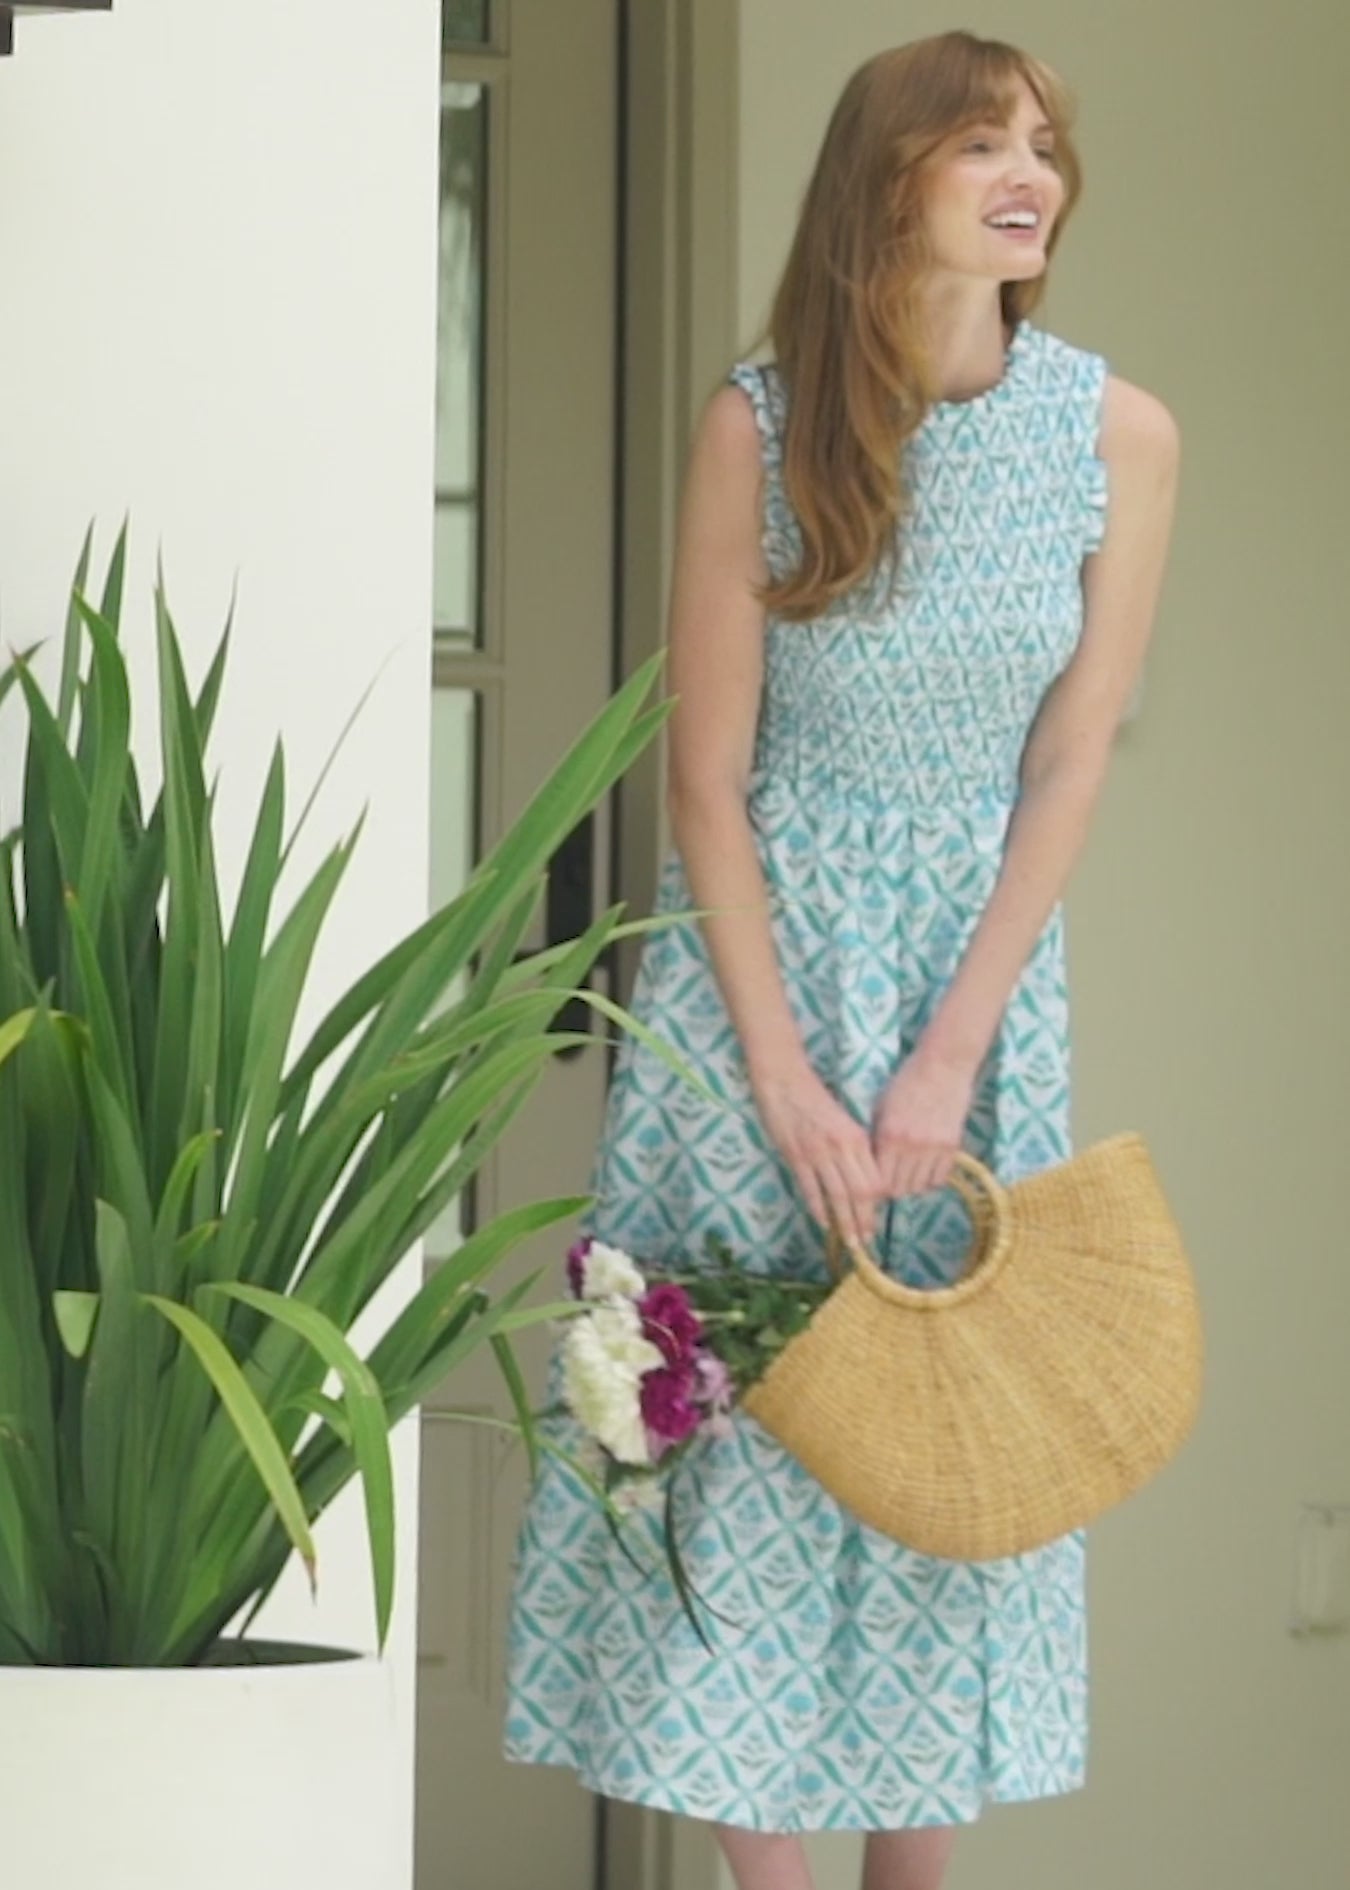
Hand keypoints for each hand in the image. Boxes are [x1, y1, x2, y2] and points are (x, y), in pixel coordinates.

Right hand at [749, 1061, 882, 1250]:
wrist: (783, 1078)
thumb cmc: (814, 1096)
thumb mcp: (842, 1120)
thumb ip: (852, 1147)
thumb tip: (862, 1178)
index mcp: (856, 1136)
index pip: (874, 1179)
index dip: (878, 1203)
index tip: (875, 1218)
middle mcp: (840, 1147)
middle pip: (860, 1192)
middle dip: (864, 1221)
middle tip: (865, 1243)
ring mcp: (817, 1153)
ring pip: (838, 1196)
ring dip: (845, 1223)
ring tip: (850, 1242)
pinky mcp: (795, 1156)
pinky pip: (811, 1190)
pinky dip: (819, 1209)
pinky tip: (824, 1224)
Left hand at [871, 1045, 977, 1198]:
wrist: (943, 1066)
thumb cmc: (905, 1083)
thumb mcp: (881, 1107)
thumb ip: (875, 1138)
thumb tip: (869, 1166)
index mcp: (888, 1135)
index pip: (878, 1179)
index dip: (874, 1185)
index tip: (874, 1183)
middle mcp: (911, 1146)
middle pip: (899, 1189)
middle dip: (892, 1188)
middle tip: (890, 1181)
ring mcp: (934, 1148)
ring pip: (919, 1187)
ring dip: (911, 1185)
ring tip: (907, 1176)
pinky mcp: (952, 1146)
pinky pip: (939, 1179)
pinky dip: (930, 1179)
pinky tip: (924, 1169)